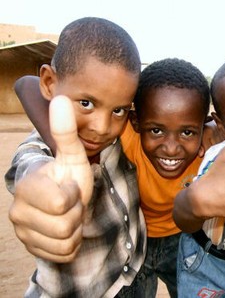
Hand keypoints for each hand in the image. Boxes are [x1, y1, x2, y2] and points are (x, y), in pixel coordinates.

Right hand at [9, 96, 92, 262]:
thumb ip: (65, 131)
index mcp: (26, 186)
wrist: (65, 200)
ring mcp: (23, 233)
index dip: (74, 196)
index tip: (68, 187)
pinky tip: (65, 229)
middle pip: (65, 226)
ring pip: (65, 242)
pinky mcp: (33, 249)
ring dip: (76, 228)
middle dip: (77, 214)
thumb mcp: (72, 155)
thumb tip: (61, 98)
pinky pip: (64, 254)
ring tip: (68, 214)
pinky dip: (72, 243)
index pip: (62, 203)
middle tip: (71, 203)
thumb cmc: (68, 176)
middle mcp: (17, 212)